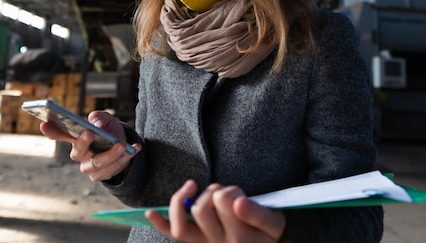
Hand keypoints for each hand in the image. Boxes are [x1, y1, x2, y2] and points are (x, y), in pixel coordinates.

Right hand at [40, 110, 140, 180]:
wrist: (124, 148)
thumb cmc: (109, 132)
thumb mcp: (106, 120)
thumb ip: (99, 117)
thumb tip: (96, 122)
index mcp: (76, 138)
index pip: (59, 134)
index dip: (51, 130)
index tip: (44, 123)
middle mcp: (79, 154)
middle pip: (77, 151)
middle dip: (83, 142)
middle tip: (90, 132)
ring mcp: (89, 167)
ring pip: (98, 163)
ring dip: (111, 154)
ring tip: (122, 145)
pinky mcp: (101, 176)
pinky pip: (112, 169)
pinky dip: (125, 158)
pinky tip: (135, 148)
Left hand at [146, 180, 285, 242]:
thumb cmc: (271, 234)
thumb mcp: (275, 223)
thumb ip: (258, 213)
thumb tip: (238, 202)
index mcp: (239, 236)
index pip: (224, 201)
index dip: (229, 191)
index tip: (239, 195)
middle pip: (202, 208)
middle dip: (212, 193)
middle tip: (225, 195)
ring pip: (182, 224)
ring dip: (186, 201)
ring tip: (197, 190)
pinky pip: (175, 234)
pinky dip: (161, 222)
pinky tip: (150, 213)